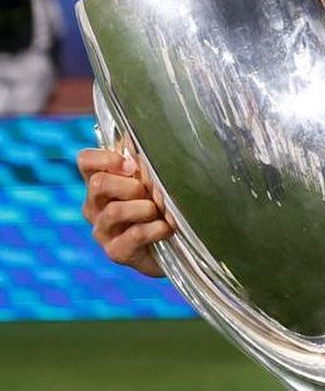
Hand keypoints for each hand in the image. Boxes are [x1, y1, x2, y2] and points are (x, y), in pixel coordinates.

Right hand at [77, 148, 173, 276]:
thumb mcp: (152, 181)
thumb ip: (142, 162)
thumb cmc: (160, 208)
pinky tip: (166, 228)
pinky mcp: (115, 252)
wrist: (173, 249)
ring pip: (115, 210)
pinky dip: (155, 229)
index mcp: (99, 183)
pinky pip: (134, 235)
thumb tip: (135, 138)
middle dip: (131, 185)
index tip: (131, 165)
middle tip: (150, 192)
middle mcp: (94, 206)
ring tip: (159, 212)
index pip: (85, 160)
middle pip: (98, 183)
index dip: (105, 158)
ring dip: (145, 208)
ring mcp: (102, 231)